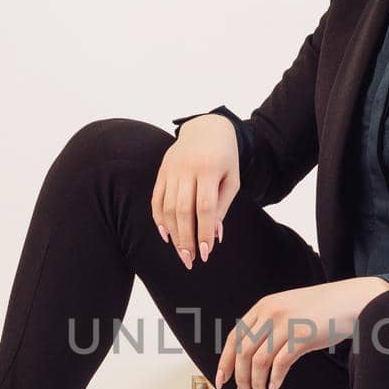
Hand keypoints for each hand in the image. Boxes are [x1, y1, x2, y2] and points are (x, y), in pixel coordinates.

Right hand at [151, 115, 239, 269]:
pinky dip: (159, 219)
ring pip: (168, 207)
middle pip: (183, 210)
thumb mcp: (231, 179)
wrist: (207, 128)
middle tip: (190, 260)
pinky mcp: (162, 171)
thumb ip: (222, 207)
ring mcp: (171, 169)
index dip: (204, 232)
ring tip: (181, 252)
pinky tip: (166, 235)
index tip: (206, 253)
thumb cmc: (224, 158)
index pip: (205, 207)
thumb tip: (214, 236)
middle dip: (186, 238)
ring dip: (173, 233)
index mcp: (209, 169)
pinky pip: (156, 199)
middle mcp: (187, 169)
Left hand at [214, 277, 388, 388]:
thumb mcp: (288, 311)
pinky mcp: (301, 336)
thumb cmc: (321, 310)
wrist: (351, 301)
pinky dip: (274, 379)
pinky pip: (280, 363)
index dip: (225, 362)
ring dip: (255, 383)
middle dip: (239, 378)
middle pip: (243, 352)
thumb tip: (251, 359)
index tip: (221, 381)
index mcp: (263, 307)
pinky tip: (274, 387)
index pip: (235, 337)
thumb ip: (268, 328)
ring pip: (258, 360)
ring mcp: (286, 323)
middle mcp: (270, 313)